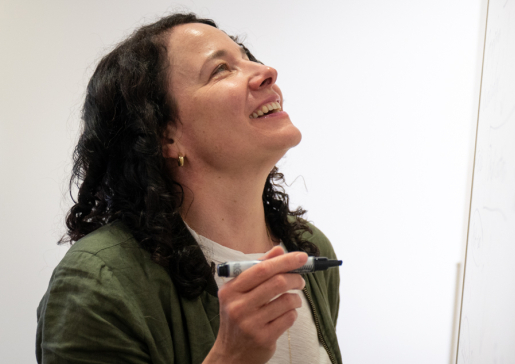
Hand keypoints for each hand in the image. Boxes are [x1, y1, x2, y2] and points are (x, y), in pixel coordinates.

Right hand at [204, 246, 307, 363]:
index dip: (284, 261)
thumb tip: (278, 249)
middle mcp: (237, 306)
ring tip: (293, 300)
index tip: (301, 256)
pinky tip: (286, 315)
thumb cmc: (238, 318)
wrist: (230, 355)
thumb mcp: (240, 292)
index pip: (261, 269)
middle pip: (277, 282)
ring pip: (286, 301)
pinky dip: (292, 313)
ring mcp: (250, 323)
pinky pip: (289, 318)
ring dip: (296, 298)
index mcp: (230, 290)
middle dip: (295, 278)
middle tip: (300, 281)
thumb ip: (258, 269)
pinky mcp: (263, 338)